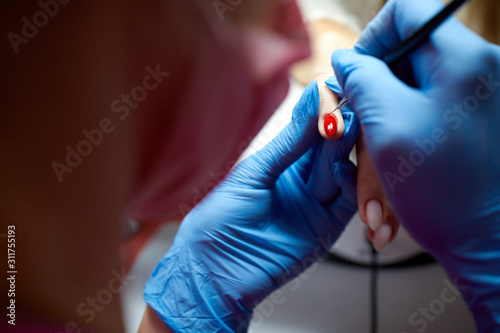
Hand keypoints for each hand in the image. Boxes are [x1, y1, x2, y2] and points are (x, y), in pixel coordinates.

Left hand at [143, 80, 359, 331]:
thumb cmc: (219, 221)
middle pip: (331, 148)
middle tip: (346, 110)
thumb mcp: (254, 173)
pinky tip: (347, 168)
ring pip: (343, 171)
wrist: (215, 272)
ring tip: (347, 131)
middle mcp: (301, 180)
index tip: (334, 90)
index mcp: (280, 162)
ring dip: (347, 152)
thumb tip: (312, 100)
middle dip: (339, 127)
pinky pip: (347, 202)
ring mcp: (315, 204)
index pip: (310, 130)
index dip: (322, 111)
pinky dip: (351, 185)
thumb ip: (289, 142)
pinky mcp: (326, 229)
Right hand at [331, 0, 499, 329]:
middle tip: (361, 130)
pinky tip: (395, 172)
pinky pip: (424, 114)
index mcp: (463, 61)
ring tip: (379, 170)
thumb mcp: (388, 127)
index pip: (407, 11)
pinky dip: (402, 140)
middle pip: (407, 57)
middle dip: (375, 94)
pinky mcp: (473, 119)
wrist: (489, 243)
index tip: (355, 75)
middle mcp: (479, 70)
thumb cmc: (446, 194)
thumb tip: (346, 59)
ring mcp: (478, 96)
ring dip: (384, 127)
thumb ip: (362, 79)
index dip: (372, 38)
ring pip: (411, 91)